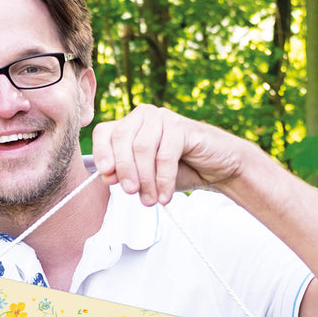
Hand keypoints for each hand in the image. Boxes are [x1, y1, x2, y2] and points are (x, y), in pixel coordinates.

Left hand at [91, 105, 244, 205]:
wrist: (216, 169)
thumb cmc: (178, 171)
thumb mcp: (145, 177)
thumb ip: (124, 175)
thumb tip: (106, 175)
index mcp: (129, 125)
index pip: (104, 132)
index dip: (101, 152)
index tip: (106, 175)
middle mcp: (143, 116)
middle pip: (121, 139)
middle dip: (124, 170)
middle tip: (131, 193)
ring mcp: (163, 118)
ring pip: (142, 148)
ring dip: (145, 179)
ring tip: (150, 200)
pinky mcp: (182, 126)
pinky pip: (165, 155)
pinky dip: (163, 180)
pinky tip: (165, 196)